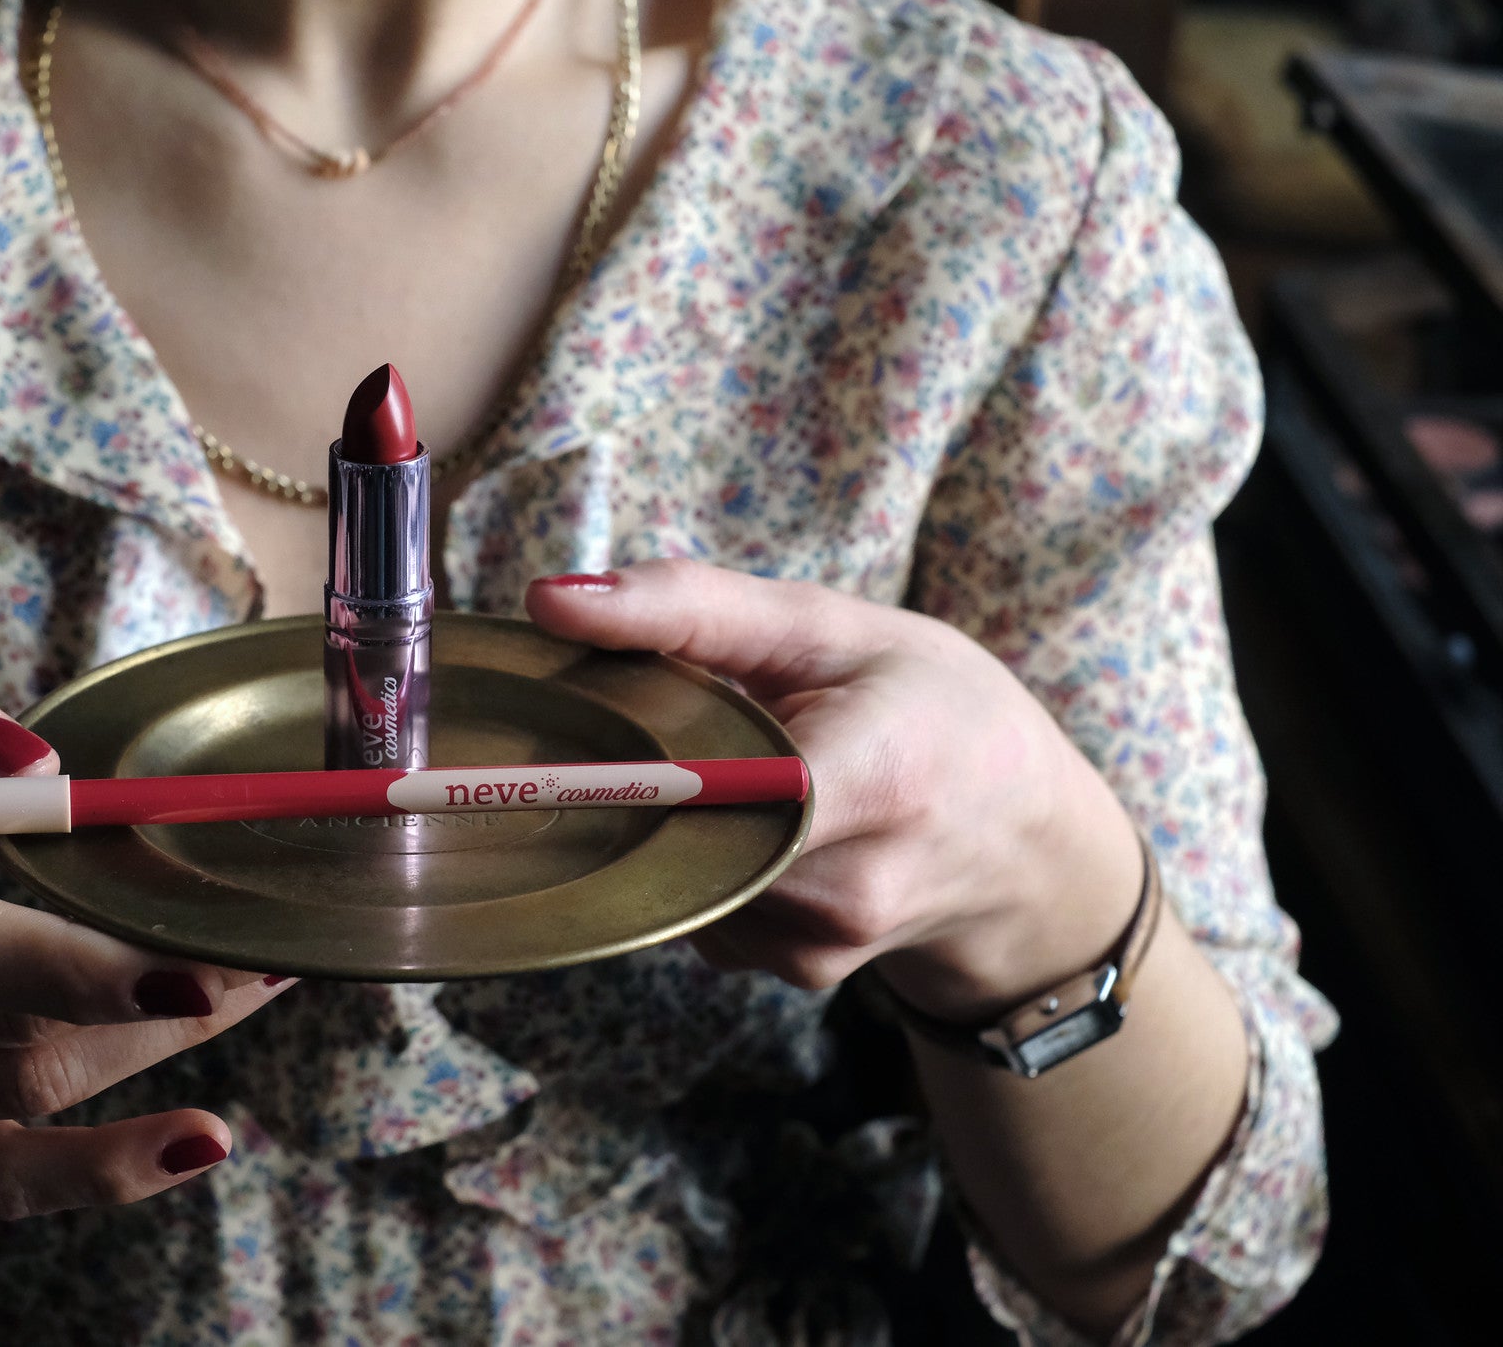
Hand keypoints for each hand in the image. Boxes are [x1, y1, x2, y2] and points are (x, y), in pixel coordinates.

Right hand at [0, 660, 288, 1218]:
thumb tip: (32, 765)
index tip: (193, 958)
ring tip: (265, 981)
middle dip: (157, 989)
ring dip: (160, 1047)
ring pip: (25, 1089)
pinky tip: (198, 1141)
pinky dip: (99, 1171)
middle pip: (6, 1024)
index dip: (69, 964)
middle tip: (273, 942)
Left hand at [527, 561, 1145, 1021]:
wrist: (1028, 842)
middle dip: (635, 775)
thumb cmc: (935, 709)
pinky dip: (697, 860)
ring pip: (672, 875)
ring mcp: (820, 945)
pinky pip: (698, 911)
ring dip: (667, 819)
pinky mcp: (796, 973)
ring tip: (724, 764)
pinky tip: (746, 825)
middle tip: (636, 718)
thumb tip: (548, 602)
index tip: (562, 730)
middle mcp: (849, 887)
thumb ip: (691, 607)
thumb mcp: (834, 627)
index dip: (628, 762)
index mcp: (875, 777)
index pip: (719, 789)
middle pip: (673, 833)